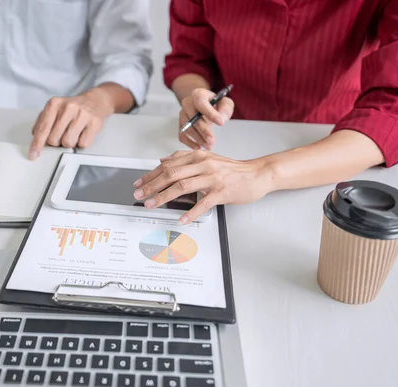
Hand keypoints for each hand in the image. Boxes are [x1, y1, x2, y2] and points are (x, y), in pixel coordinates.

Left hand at [29, 88, 113, 159]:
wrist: (96, 101)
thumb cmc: (72, 108)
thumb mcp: (55, 109)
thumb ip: (43, 121)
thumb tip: (35, 137)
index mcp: (54, 104)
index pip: (42, 128)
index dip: (37, 144)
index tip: (33, 155)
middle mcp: (68, 108)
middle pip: (54, 139)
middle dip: (56, 141)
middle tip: (62, 134)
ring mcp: (82, 115)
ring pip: (68, 143)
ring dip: (69, 142)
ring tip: (73, 133)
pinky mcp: (94, 123)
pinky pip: (82, 144)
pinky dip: (81, 142)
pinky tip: (82, 133)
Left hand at [133, 150, 272, 223]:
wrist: (257, 174)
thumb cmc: (232, 170)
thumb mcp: (207, 159)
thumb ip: (185, 160)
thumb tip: (163, 161)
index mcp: (197, 156)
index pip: (168, 165)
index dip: (151, 174)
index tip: (139, 183)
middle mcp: (203, 164)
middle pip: (171, 174)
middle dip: (152, 185)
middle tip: (139, 194)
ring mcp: (213, 178)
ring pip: (182, 186)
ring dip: (163, 197)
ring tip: (151, 205)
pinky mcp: (222, 191)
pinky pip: (203, 203)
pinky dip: (190, 212)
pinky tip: (181, 219)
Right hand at [179, 88, 234, 149]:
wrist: (206, 107)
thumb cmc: (216, 105)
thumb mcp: (225, 102)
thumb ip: (226, 108)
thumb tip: (221, 118)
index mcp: (198, 94)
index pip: (201, 102)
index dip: (210, 113)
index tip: (221, 123)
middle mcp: (187, 103)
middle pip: (193, 118)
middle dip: (203, 131)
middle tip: (212, 140)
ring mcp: (182, 115)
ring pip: (187, 128)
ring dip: (198, 139)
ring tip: (208, 145)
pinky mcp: (181, 125)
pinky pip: (182, 135)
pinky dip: (189, 143)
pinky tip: (199, 147)